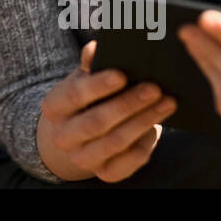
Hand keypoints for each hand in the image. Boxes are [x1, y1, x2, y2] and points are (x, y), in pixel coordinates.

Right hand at [36, 39, 177, 182]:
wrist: (86, 131)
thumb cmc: (90, 96)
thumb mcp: (86, 77)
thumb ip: (91, 63)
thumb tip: (96, 48)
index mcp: (54, 107)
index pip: (74, 96)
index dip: (98, 86)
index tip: (122, 74)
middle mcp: (63, 136)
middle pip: (96, 122)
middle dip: (128, 104)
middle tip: (154, 88)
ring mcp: (82, 158)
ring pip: (115, 142)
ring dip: (143, 121)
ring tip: (166, 103)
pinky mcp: (106, 173)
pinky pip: (129, 161)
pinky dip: (146, 143)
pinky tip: (159, 125)